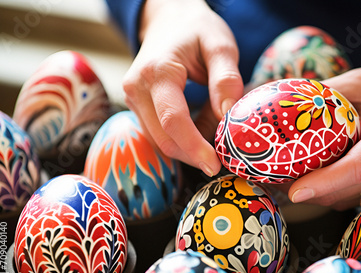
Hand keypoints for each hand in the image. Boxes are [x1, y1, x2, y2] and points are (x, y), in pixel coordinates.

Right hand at [122, 0, 243, 175]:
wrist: (169, 20)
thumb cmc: (197, 30)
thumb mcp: (220, 45)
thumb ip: (226, 80)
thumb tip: (228, 119)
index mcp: (158, 71)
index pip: (173, 120)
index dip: (194, 147)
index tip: (215, 165)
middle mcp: (136, 87)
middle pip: (163, 138)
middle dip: (193, 155)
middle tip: (222, 160)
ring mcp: (132, 98)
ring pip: (159, 141)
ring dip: (188, 149)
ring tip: (215, 141)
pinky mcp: (136, 106)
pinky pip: (157, 134)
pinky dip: (181, 141)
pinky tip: (201, 134)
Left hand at [288, 65, 360, 209]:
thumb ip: (325, 94)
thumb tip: (282, 102)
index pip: (355, 168)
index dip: (323, 183)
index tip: (294, 191)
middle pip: (344, 190)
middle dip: (306, 191)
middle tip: (270, 180)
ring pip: (345, 198)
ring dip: (313, 194)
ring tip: (281, 178)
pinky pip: (352, 196)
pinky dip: (327, 191)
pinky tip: (307, 177)